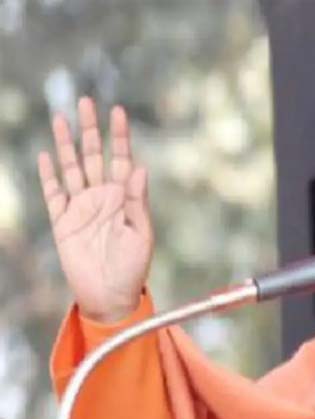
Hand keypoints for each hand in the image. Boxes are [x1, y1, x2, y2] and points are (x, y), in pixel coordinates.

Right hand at [39, 97, 152, 322]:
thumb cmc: (133, 268)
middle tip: (86, 101)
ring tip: (62, 118)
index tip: (118, 111)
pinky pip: (53, 193)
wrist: (110, 296)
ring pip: (71, 168)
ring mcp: (81, 208)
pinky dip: (49, 175)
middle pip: (93, 156)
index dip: (119, 136)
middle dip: (91, 130)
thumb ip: (137, 202)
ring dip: (67, 145)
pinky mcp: (63, 222)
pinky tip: (48, 155)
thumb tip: (141, 168)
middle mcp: (101, 197)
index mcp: (124, 199)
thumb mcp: (141, 235)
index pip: (122, 159)